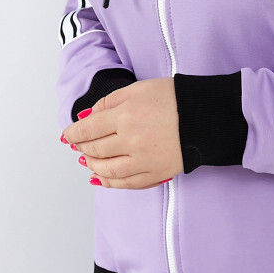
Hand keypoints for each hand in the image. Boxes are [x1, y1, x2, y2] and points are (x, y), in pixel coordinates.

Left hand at [62, 78, 184, 188]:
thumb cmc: (174, 98)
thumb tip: (86, 117)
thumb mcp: (139, 88)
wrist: (205, 115)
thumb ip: (110, 101)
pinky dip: (110, 183)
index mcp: (125, 116)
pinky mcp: (156, 173)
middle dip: (82, 147)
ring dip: (93, 166)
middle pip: (95, 150)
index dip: (73, 133)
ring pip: (107, 171)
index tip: (67, 134)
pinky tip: (101, 178)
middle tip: (77, 144)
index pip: (88, 129)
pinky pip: (127, 183)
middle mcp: (131, 141)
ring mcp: (143, 161)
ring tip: (86, 160)